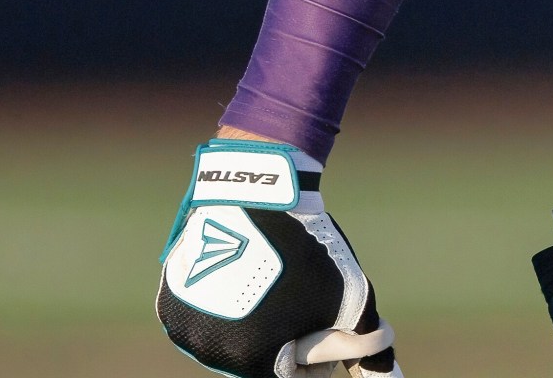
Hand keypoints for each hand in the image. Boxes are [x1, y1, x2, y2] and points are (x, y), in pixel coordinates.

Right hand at [157, 139, 402, 376]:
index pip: (295, 374)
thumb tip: (384, 374)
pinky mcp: (169, 301)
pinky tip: (243, 270)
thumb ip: (365, 344)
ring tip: (274, 278)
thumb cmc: (309, 250)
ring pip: (232, 336)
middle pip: (261, 358)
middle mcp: (210, 351)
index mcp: (252, 359)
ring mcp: (184, 326)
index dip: (320, 344)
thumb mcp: (350, 298)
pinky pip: (205, 314)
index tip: (326, 312)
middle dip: (287, 334)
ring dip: (256, 318)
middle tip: (301, 292)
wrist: (258, 193)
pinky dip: (225, 301)